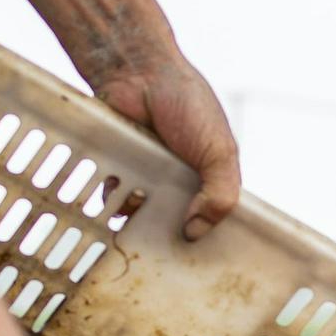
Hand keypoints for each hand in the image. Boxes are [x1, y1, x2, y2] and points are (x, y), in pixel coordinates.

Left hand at [96, 48, 240, 239]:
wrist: (138, 73)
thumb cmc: (187, 104)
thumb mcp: (219, 151)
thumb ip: (220, 194)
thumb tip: (195, 234)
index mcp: (210, 174)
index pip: (216, 215)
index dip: (213, 236)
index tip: (207, 263)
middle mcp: (181, 178)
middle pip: (178, 223)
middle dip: (173, 237)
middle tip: (167, 257)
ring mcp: (149, 175)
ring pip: (145, 215)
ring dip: (141, 221)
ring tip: (140, 222)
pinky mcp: (120, 169)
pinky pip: (116, 199)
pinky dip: (116, 203)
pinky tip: (115, 204)